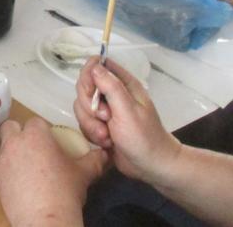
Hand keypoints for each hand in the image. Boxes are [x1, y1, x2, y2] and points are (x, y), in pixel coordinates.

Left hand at [0, 117, 106, 225]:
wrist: (45, 220)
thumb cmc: (65, 191)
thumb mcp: (83, 174)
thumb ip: (94, 160)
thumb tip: (104, 154)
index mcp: (35, 136)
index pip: (35, 121)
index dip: (43, 130)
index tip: (50, 141)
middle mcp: (14, 143)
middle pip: (11, 127)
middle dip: (20, 133)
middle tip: (34, 148)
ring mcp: (2, 161)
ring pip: (4, 147)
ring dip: (14, 151)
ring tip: (29, 167)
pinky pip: (1, 166)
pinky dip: (9, 169)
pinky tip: (22, 182)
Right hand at [73, 57, 180, 185]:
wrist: (151, 166)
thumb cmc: (144, 137)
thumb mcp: (128, 110)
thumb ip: (111, 87)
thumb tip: (94, 66)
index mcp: (123, 84)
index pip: (97, 66)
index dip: (88, 76)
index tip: (92, 93)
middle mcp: (112, 94)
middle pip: (84, 87)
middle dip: (89, 106)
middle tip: (105, 118)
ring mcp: (105, 110)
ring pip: (81, 107)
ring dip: (91, 124)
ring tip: (107, 136)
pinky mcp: (99, 125)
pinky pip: (84, 122)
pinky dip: (92, 134)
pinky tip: (106, 142)